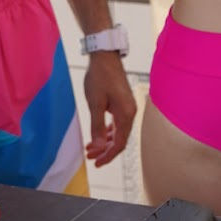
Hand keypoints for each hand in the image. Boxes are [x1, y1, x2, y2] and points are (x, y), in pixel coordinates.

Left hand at [83, 52, 137, 166]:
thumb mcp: (95, 104)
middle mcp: (130, 113)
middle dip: (105, 150)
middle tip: (90, 157)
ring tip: (90, 148)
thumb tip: (99, 147)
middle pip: (120, 139)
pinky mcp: (123, 103)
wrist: (105, 58)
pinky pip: (117, 123)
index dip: (108, 155)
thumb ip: (97, 126)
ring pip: (118, 132)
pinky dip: (107, 131)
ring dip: (105, 141)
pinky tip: (98, 135)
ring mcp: (127, 108)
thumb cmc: (100, 78)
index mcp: (126, 114)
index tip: (96, 163)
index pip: (119, 143)